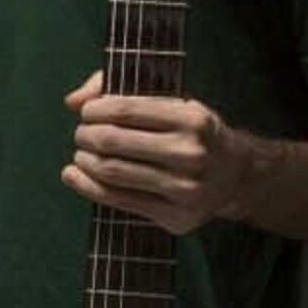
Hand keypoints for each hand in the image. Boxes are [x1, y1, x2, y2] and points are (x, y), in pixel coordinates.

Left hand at [60, 71, 249, 234]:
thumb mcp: (171, 102)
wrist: (234, 176)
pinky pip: (118, 200)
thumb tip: (72, 101)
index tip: (86, 113)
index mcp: (192, 119)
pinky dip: (87, 187)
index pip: (126, 110)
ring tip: (81, 154)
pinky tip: (74, 175)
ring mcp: (185, 188)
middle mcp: (191, 154)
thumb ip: (118, 91)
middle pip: (114, 142)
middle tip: (81, 134)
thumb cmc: (190, 133)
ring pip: (112, 171)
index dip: (95, 110)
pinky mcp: (175, 216)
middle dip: (86, 135)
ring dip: (84, 160)